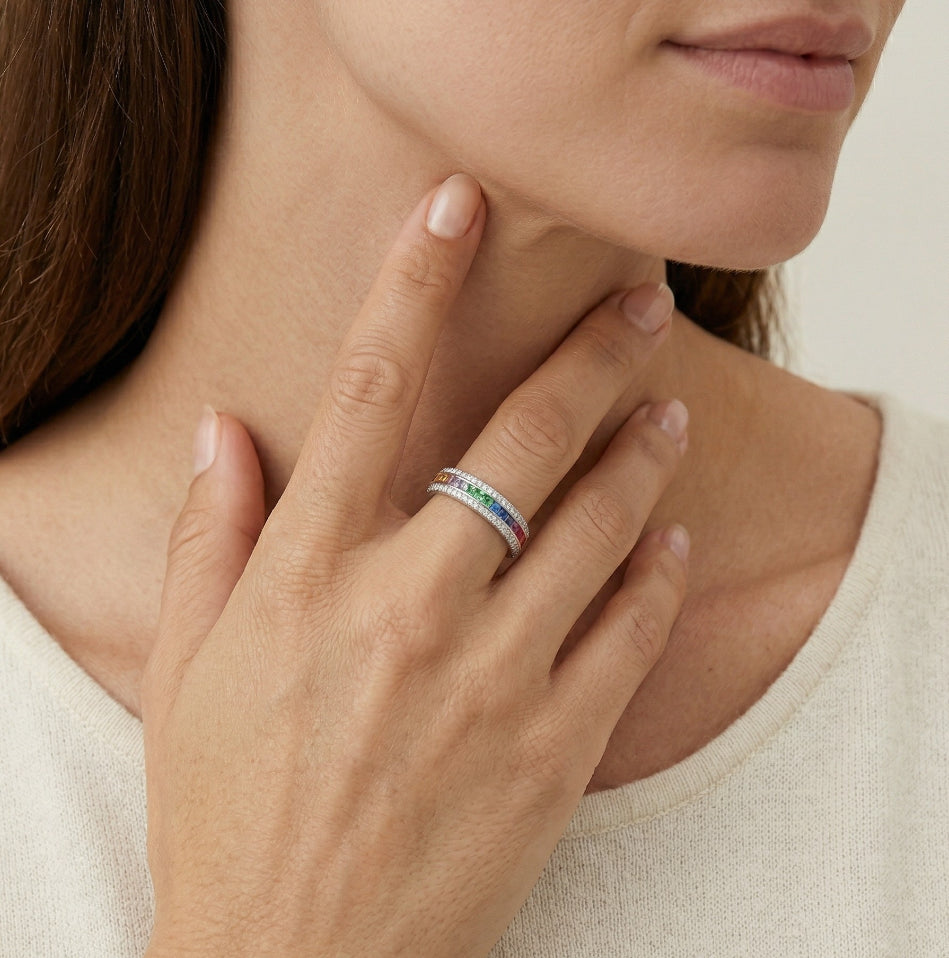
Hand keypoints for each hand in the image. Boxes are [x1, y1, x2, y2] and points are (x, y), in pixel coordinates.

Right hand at [142, 172, 688, 957]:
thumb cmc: (229, 816)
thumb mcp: (187, 673)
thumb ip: (212, 540)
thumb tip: (225, 430)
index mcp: (308, 576)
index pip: (368, 389)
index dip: (415, 282)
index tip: (456, 207)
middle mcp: (408, 608)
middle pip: (519, 440)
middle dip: (591, 353)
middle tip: (646, 302)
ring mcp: (492, 678)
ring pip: (597, 527)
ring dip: (644, 454)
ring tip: (670, 409)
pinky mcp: (554, 750)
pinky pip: (628, 635)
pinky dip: (657, 575)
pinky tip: (671, 537)